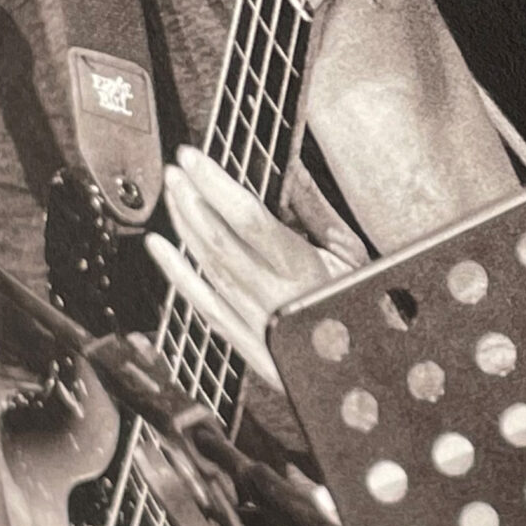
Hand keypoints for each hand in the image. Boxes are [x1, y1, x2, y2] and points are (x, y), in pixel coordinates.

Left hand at [147, 146, 354, 391]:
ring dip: (184, 226)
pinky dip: (177, 274)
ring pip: (207, 268)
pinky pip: (202, 304)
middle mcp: (274, 298)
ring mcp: (255, 324)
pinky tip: (160, 248)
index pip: (247, 218)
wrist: (364, 367)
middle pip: (219, 240)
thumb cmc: (364, 303)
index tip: (194, 158)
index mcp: (304, 270)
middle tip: (177, 169)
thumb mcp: (349, 249)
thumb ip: (314, 208)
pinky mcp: (245, 341)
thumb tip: (288, 167)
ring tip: (173, 194)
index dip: (214, 184)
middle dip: (192, 199)